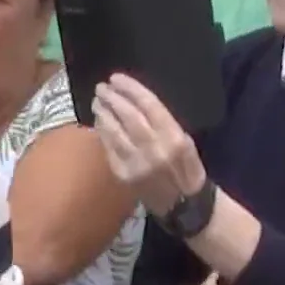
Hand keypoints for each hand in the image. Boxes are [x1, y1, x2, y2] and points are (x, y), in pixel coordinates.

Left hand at [92, 73, 205, 215]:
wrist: (183, 205)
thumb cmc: (187, 170)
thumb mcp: (185, 142)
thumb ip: (165, 123)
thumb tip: (138, 101)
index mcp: (174, 137)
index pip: (148, 104)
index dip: (130, 88)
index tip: (117, 78)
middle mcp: (154, 149)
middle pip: (128, 115)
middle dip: (113, 97)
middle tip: (102, 87)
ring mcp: (136, 163)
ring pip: (114, 130)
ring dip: (103, 112)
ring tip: (97, 100)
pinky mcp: (123, 174)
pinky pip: (108, 147)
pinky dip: (102, 131)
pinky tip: (99, 121)